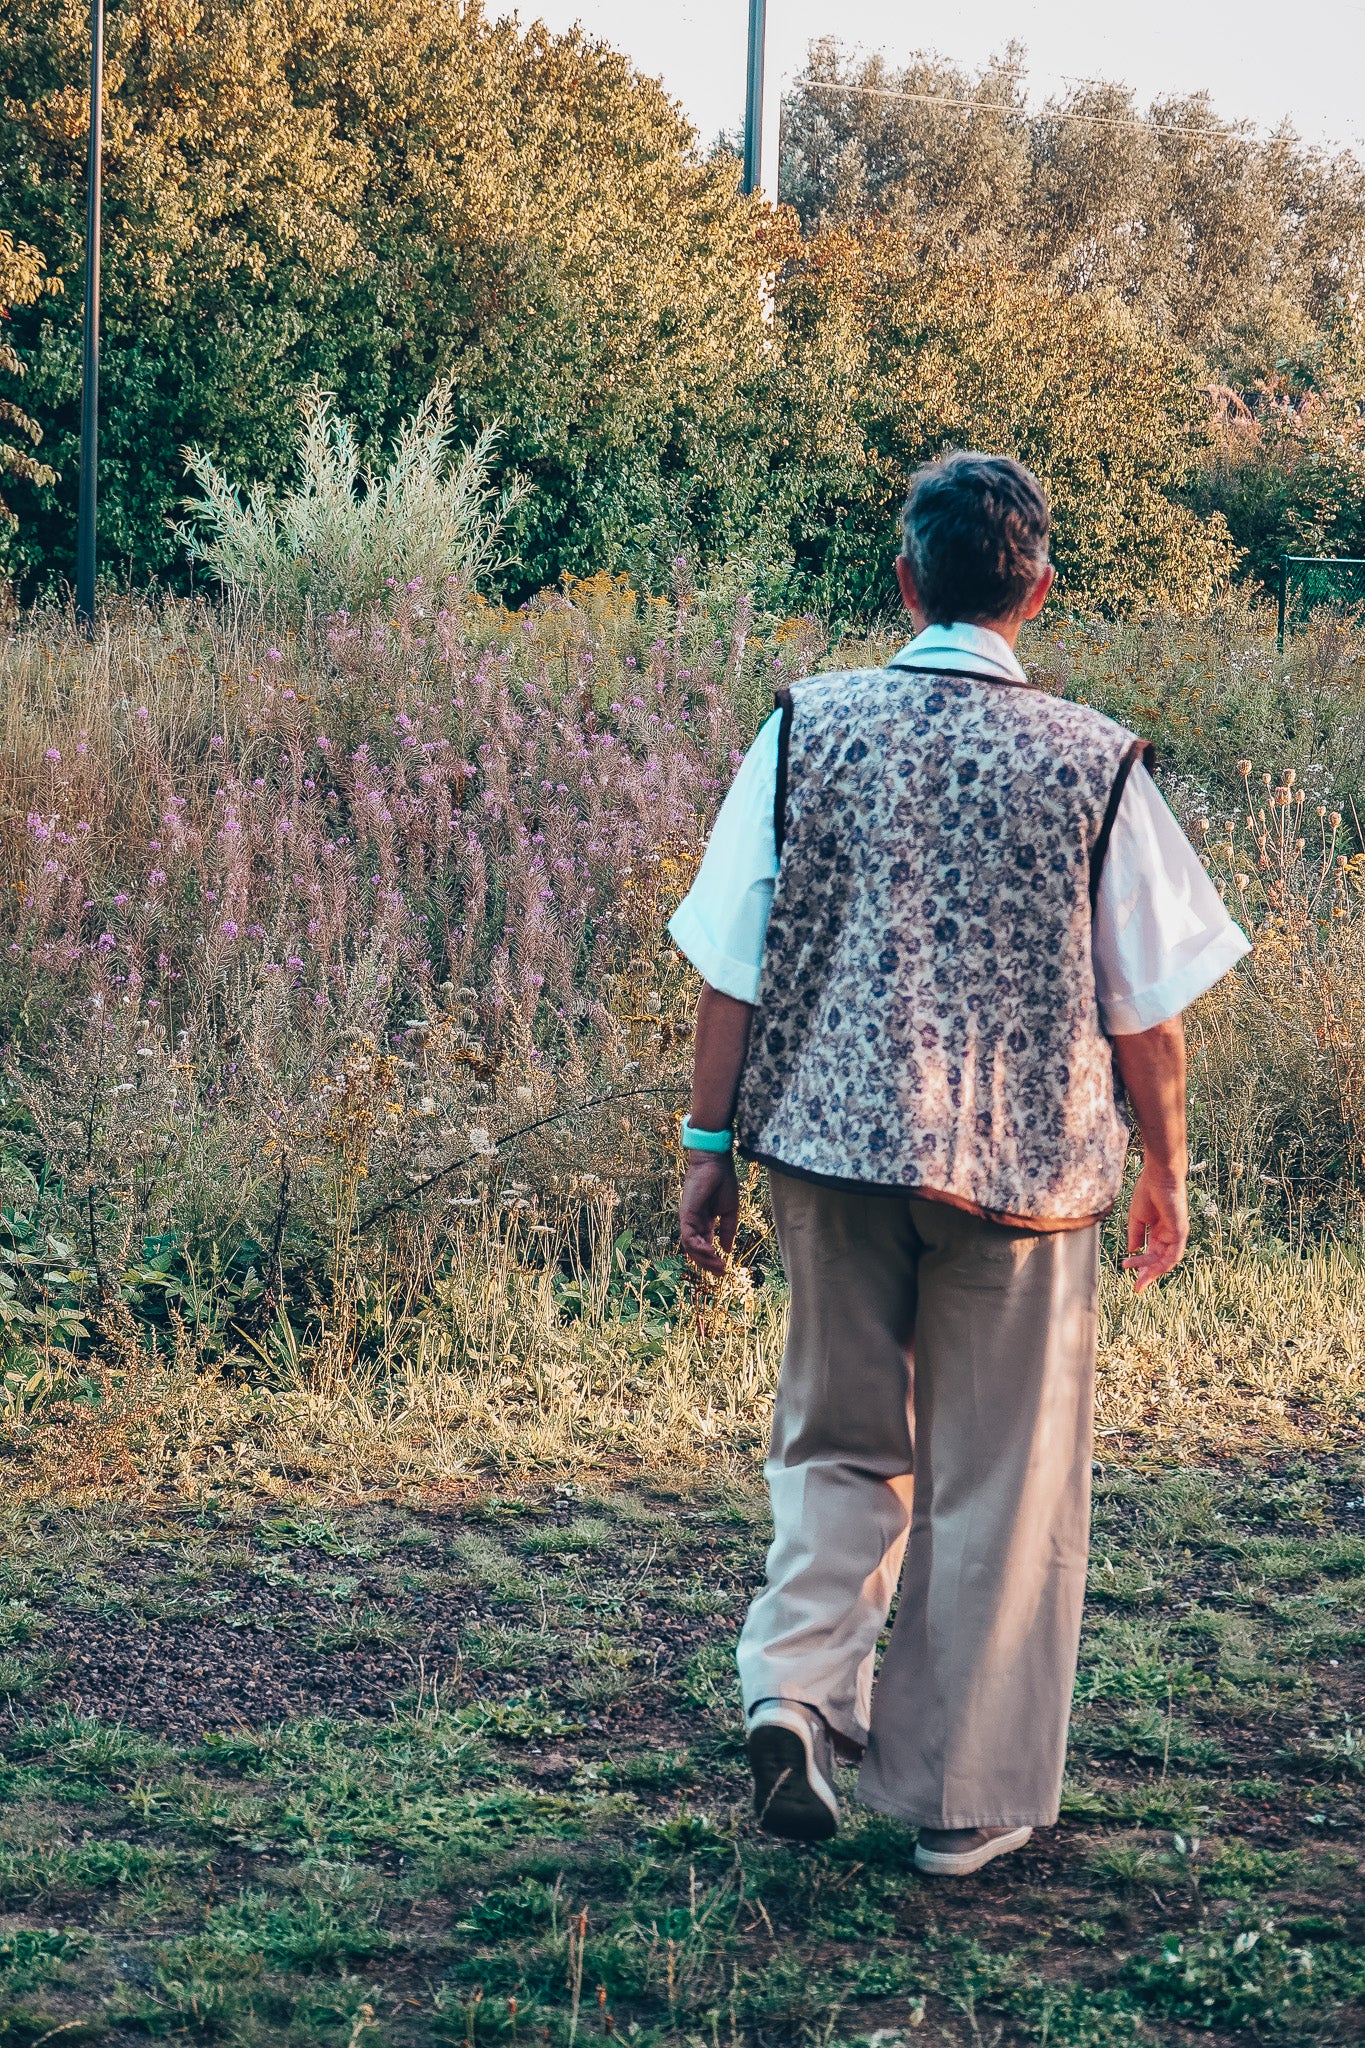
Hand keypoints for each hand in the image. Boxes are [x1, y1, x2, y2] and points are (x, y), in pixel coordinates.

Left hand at [679, 1154, 739, 1274]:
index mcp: (705, 1222)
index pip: (705, 1246)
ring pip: (690, 1248)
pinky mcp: (686, 1215)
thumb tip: (727, 1250)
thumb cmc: (723, 1182)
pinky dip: (698, 1248)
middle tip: (721, 1273)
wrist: (716, 1163)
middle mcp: (694, 1223)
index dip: (713, 1260)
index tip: (725, 1269)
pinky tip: (711, 1253)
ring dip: (704, 1260)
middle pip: (695, 1251)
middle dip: (708, 1264)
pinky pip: (689, 1238)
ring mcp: (688, 1220)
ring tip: (718, 1266)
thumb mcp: (730, 1211)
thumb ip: (728, 1231)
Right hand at [1122, 1162, 1188, 1291]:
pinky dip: (1162, 1264)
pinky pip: (1174, 1254)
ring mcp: (1176, 1234)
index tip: (1128, 1272)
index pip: (1152, 1253)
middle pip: (1160, 1261)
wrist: (1158, 1177)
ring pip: (1165, 1260)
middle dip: (1148, 1275)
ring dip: (1152, 1271)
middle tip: (1137, 1287)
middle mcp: (1169, 1235)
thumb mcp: (1137, 1218)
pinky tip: (1149, 1269)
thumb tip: (1132, 1251)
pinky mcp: (1181, 1232)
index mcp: (1159, 1231)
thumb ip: (1135, 1235)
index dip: (1141, 1265)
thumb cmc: (1148, 1192)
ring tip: (1138, 1278)